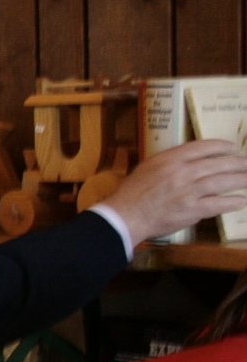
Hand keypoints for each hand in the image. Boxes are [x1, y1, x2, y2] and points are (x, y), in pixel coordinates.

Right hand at [98, 139, 246, 241]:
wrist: (126, 215)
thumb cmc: (132, 192)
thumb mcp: (148, 167)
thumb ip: (170, 162)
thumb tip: (191, 162)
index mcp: (170, 159)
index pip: (203, 147)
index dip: (221, 146)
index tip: (232, 148)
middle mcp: (182, 172)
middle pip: (218, 164)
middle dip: (237, 163)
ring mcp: (188, 191)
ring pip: (222, 182)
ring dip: (241, 180)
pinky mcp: (192, 209)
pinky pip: (219, 204)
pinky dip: (233, 202)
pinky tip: (242, 201)